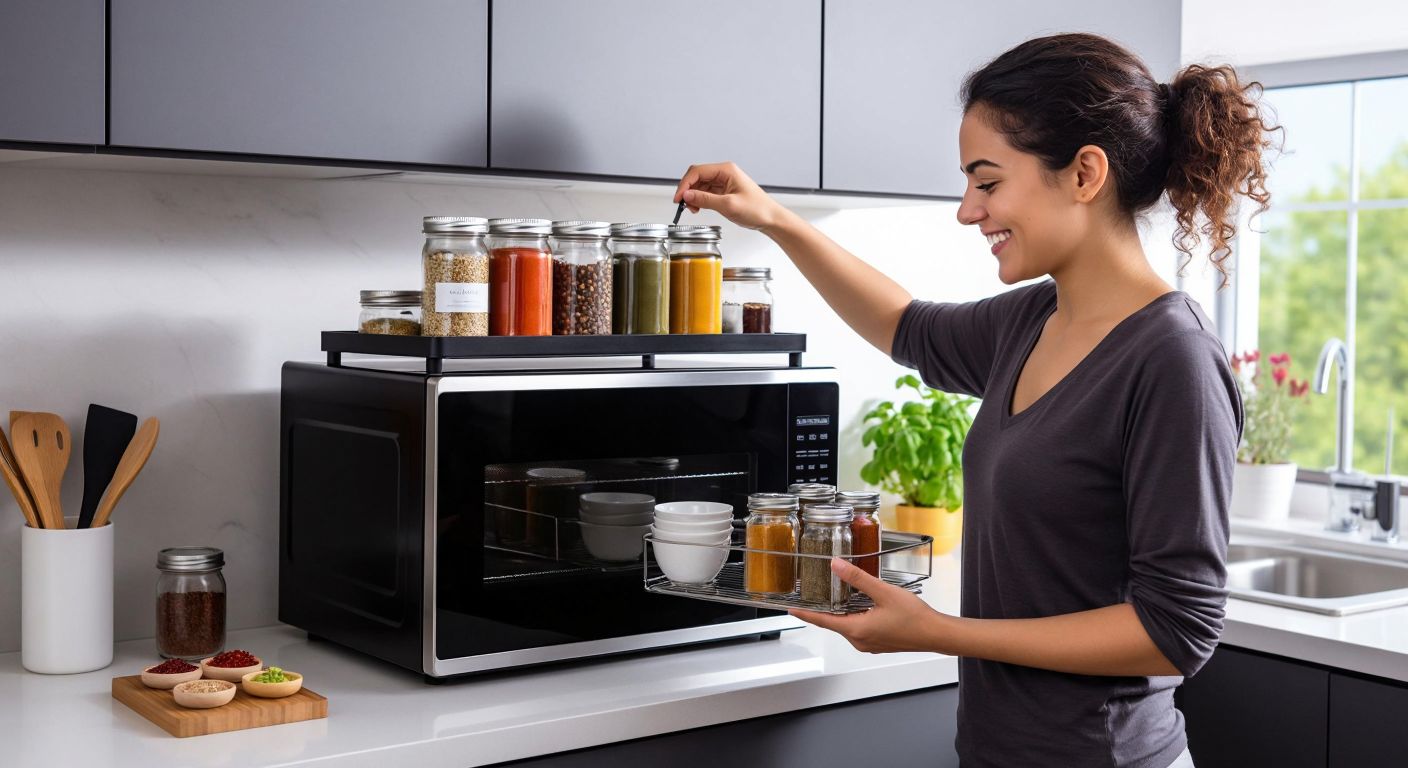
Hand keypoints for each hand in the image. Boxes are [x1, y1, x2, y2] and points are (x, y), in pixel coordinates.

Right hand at [672, 162, 788, 231]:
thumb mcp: (728, 205)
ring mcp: (723, 182)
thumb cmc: (757, 209)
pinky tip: (698, 208)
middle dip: (687, 190)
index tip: (678, 198)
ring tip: (693, 209)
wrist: (771, 219)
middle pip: (696, 177)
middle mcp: (724, 173)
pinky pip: (705, 193)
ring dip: (692, 196)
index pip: (697, 171)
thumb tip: (686, 196)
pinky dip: (699, 200)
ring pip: (699, 185)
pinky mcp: (723, 192)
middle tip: (682, 204)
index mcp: (726, 170)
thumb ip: (705, 200)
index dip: (685, 184)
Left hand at [789, 558, 951, 653]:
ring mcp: (869, 644)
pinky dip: (855, 616)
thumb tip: (836, 565)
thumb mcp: (883, 592)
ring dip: (842, 611)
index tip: (790, 608)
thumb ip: (858, 578)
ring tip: (837, 594)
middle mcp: (859, 641)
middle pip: (834, 622)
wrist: (936, 634)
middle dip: (824, 608)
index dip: (805, 613)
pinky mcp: (878, 643)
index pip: (822, 621)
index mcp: (856, 630)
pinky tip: (862, 604)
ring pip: (848, 625)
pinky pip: (859, 629)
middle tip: (814, 593)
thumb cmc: (914, 617)